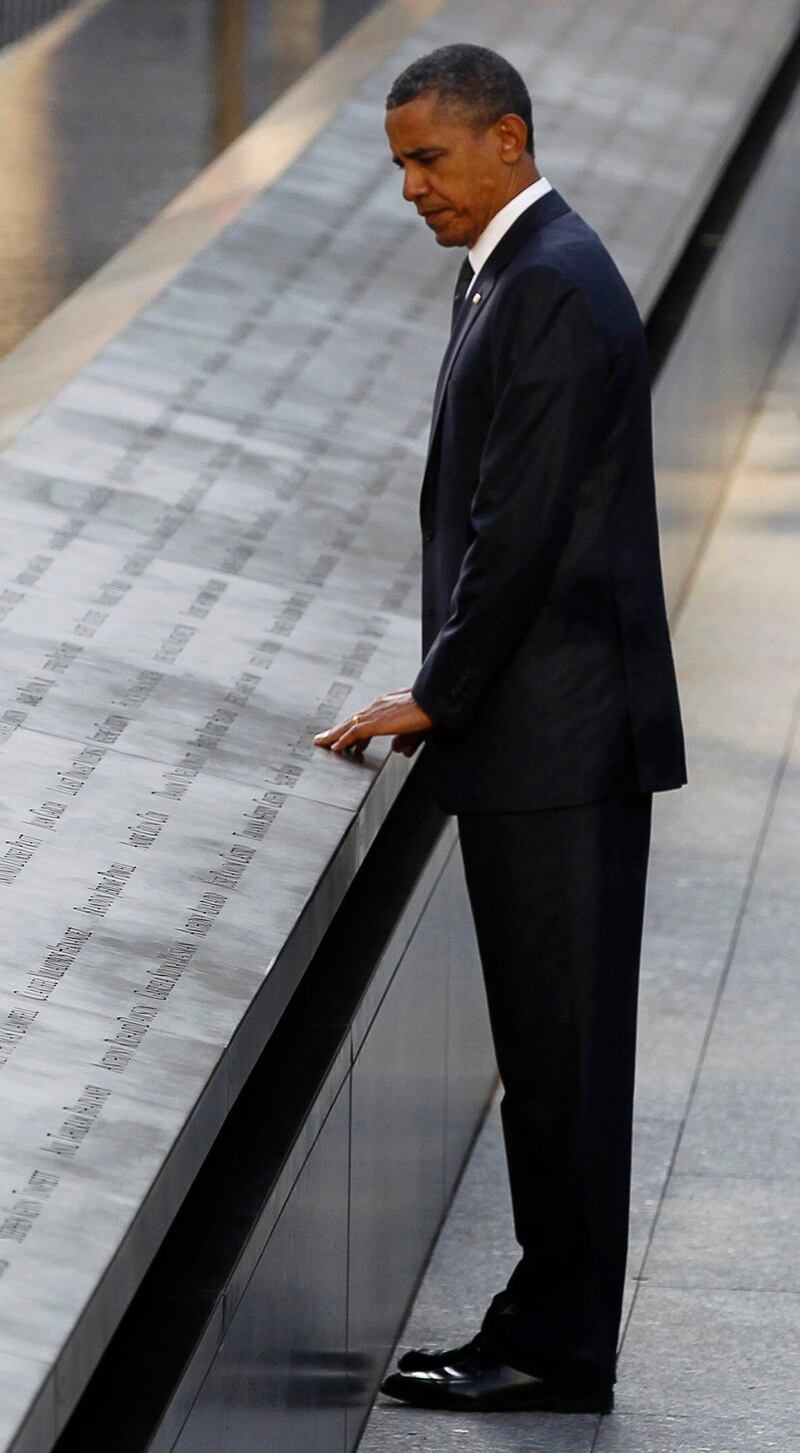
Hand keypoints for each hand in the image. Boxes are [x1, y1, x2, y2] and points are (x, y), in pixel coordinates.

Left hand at [314, 688, 433, 755]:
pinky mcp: (375, 722)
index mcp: (386, 705)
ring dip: (333, 735)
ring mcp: (374, 713)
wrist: (434, 700)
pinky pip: (353, 733)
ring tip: (322, 743)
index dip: (354, 730)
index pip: (364, 718)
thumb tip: (398, 750)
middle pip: (351, 720)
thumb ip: (406, 740)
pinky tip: (334, 748)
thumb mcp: (416, 730)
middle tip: (324, 739)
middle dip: (337, 730)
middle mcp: (377, 707)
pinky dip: (342, 741)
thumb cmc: (430, 710)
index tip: (349, 740)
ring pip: (347, 726)